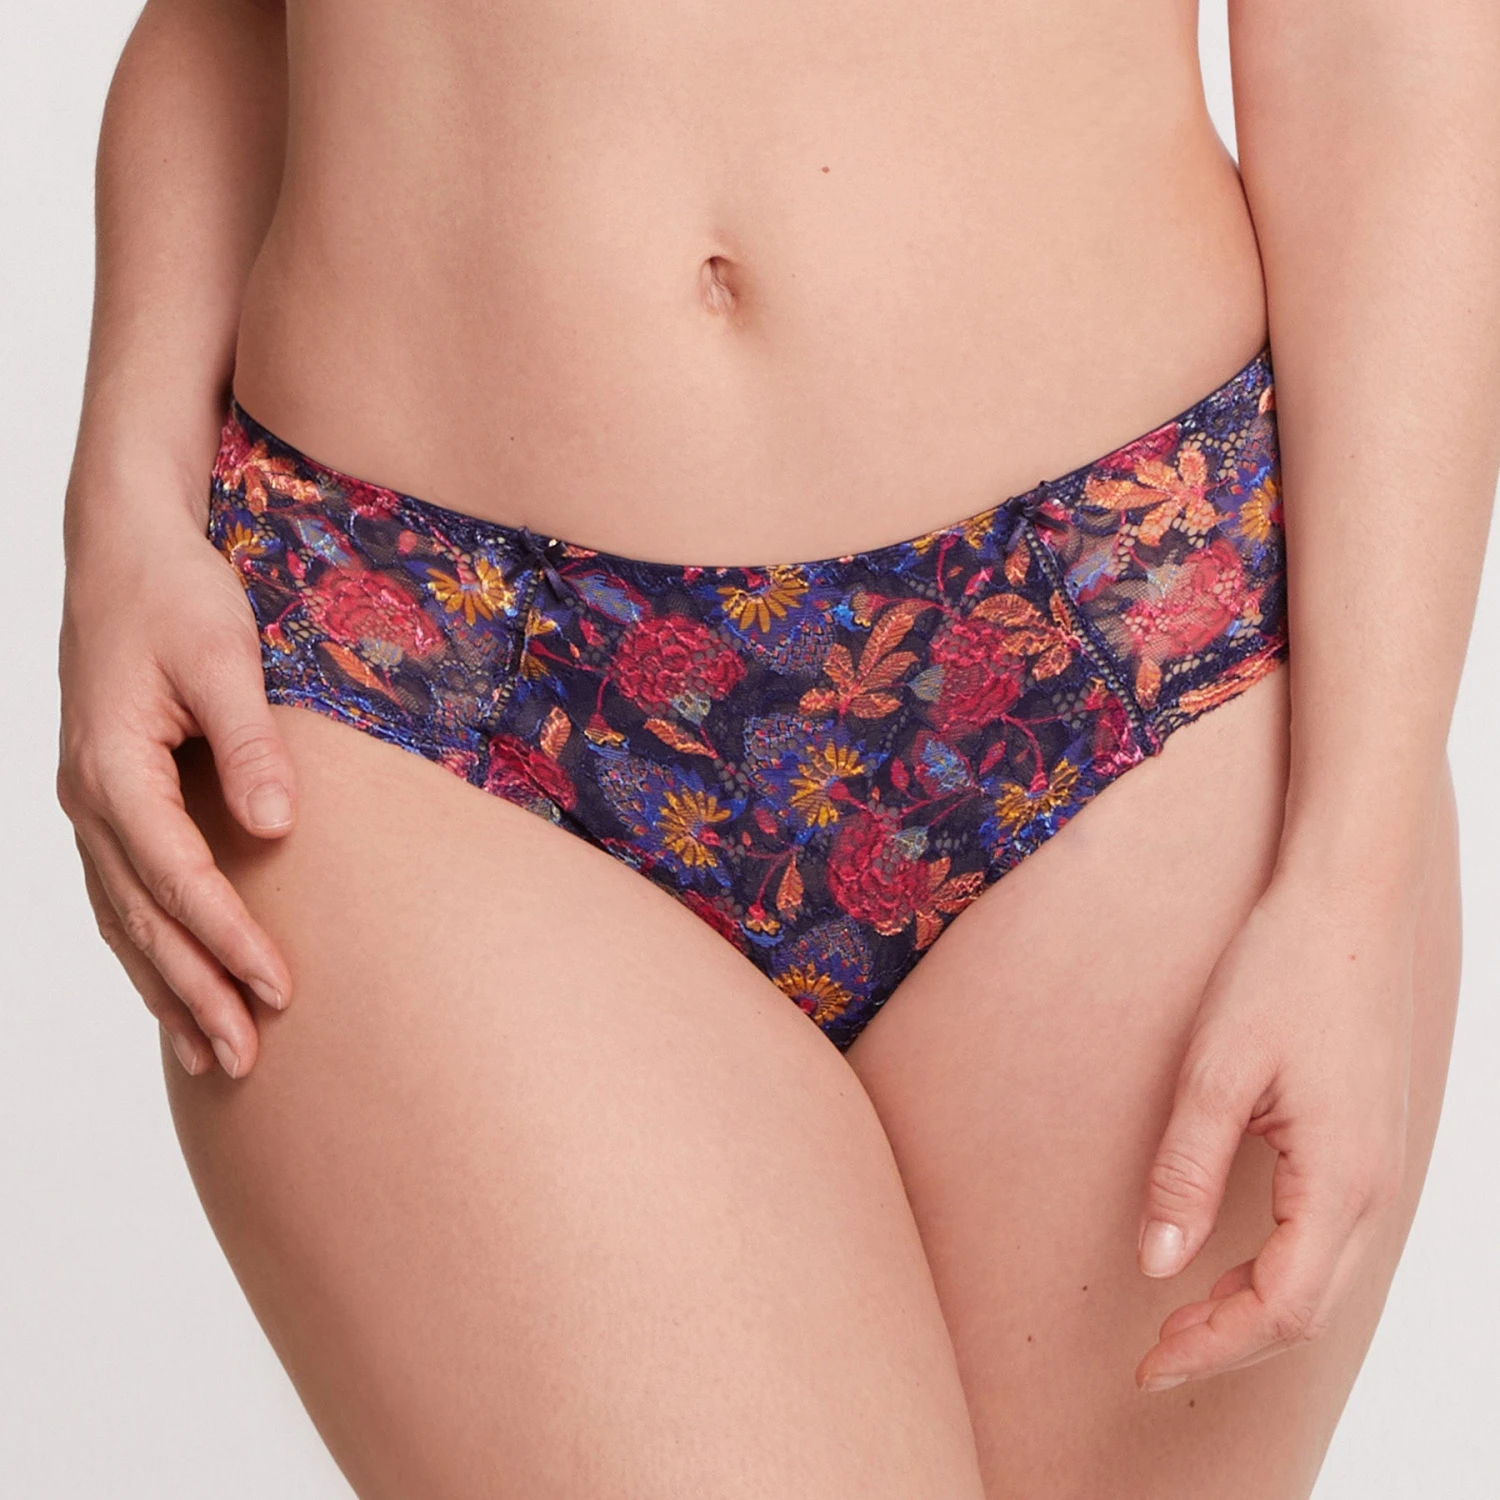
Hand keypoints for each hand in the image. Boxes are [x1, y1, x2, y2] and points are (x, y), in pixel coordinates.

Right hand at [57, 484, 295, 1078]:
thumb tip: (275, 828)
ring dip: (167, 985)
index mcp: (112, 767)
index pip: (174, 877)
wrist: (123, 549)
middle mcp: (89, 796)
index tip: (278, 988)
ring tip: (213, 1053)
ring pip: (124, 917)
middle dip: (194, 990)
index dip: (226, 938)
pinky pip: (122, 891)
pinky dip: (148, 946)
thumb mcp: (223, 657)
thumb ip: (251, 743)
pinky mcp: (109, 797)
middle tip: (247, 1058)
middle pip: (142, 917)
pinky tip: (175, 985)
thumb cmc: (176, 593)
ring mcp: (90, 801)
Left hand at [1133, 872, 1414, 1388]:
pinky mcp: (1366, 1147)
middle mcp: (1374, 1189)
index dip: (1212, 1347)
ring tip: (1181, 1318)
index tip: (1147, 1365)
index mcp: (1342, 1180)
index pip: (1280, 1308)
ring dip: (1254, 1311)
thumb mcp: (1217, 1070)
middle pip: (1307, 1311)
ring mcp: (1379, 1169)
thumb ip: (1185, 1170)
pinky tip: (1230, 1262)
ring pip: (1323, 1281)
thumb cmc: (1282, 973)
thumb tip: (1159, 1263)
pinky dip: (1278, 1272)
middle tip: (1154, 1354)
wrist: (1347, 904)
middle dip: (1229, 1343)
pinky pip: (1330, 1242)